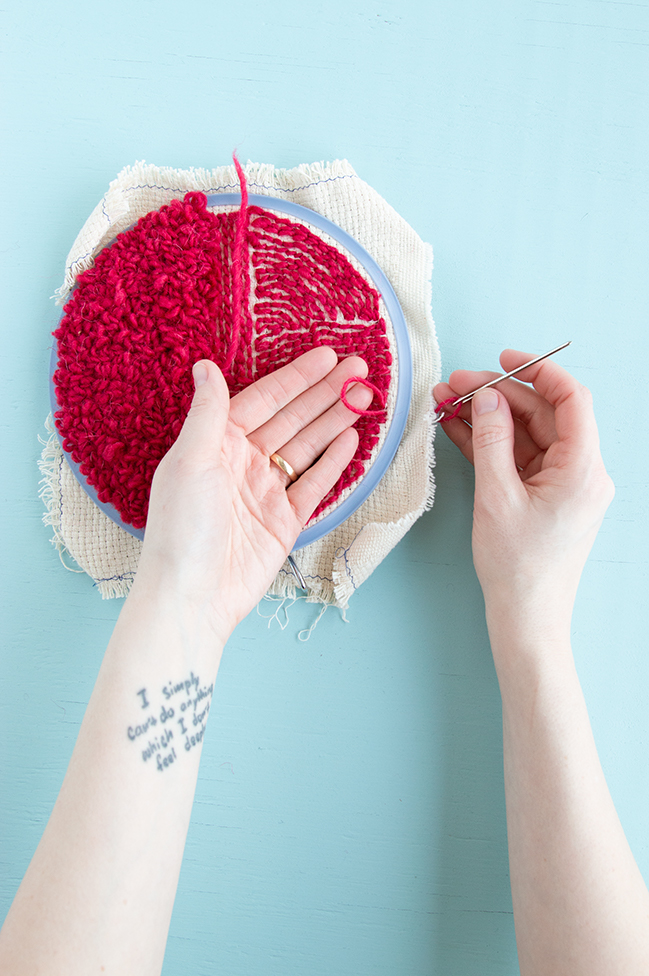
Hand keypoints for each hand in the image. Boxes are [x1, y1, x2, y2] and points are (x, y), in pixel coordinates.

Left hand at [134, 347, 370, 642]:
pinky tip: (351, 438)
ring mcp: (266, 492)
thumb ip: (207, 413)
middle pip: (292, 418)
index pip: (263, 399)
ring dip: (335, 420)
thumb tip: (205, 365)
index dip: (296, 377)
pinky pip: (313, 484)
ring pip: (307, 447)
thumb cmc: (182, 528)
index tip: (327, 355)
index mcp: (217, 443)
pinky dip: (333, 462)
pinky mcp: (284, 521)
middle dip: (325, 392)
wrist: (193, 595)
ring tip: (364, 396)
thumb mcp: (190, 461)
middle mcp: (243, 463)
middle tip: (359, 367)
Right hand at [433, 350, 614, 634]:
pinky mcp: (544, 497)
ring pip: (526, 435)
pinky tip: (457, 428)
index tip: (502, 360)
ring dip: (487, 417)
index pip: (571, 399)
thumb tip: (486, 397)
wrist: (525, 618)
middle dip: (497, 396)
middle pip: (542, 414)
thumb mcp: (496, 496)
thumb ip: (492, 439)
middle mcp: (581, 472)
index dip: (538, 371)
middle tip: (452, 386)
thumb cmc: (517, 567)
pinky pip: (519, 458)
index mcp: (583, 469)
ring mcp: (563, 485)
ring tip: (444, 403)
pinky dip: (491, 443)